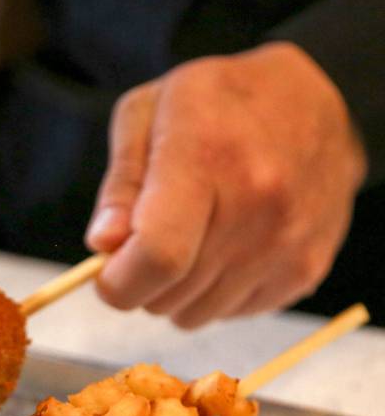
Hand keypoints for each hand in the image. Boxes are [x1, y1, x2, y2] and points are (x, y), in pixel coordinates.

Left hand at [85, 42, 366, 327]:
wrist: (312, 100)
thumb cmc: (215, 103)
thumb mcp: (147, 113)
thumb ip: (119, 184)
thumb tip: (103, 245)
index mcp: (208, 159)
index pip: (157, 256)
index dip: (118, 283)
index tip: (106, 273)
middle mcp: (257, 204)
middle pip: (169, 294)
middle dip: (140, 281)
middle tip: (148, 240)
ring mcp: (289, 242)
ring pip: (196, 315)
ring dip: (178, 290)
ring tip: (191, 236)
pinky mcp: (306, 269)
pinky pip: (233, 314)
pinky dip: (216, 293)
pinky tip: (225, 245)